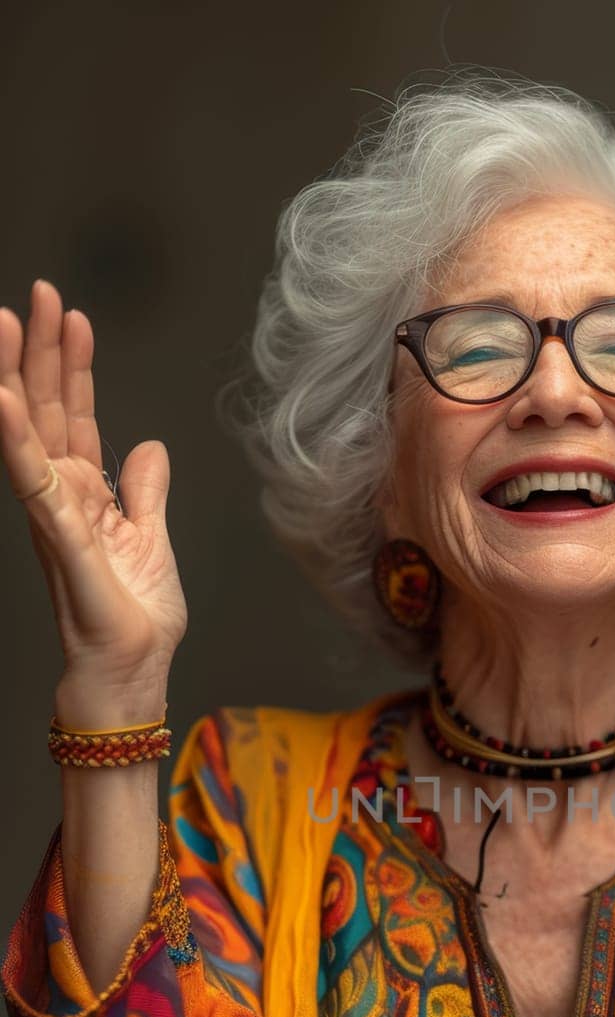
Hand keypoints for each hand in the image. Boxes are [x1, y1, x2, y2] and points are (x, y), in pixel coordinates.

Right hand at [0, 280, 186, 696]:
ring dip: (20, 378)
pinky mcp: (62, 543)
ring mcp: (56, 519)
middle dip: (44, 351)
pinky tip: (8, 400)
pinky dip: (20, 440)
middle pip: (50, 412)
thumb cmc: (134, 622)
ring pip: (32, 436)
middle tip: (39, 292)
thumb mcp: (152, 542)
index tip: (74, 316)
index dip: (75, 367)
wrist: (129, 677)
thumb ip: (144, 494)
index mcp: (84, 496)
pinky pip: (37, 484)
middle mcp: (61, 500)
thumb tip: (149, 449)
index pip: (75, 417)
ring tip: (8, 323)